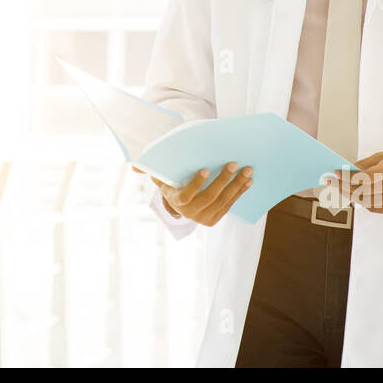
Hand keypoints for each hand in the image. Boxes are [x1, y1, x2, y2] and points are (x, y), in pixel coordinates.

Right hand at [132, 162, 252, 226]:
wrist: (180, 203)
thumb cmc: (172, 183)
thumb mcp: (160, 177)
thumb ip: (150, 170)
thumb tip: (134, 167)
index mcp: (176, 201)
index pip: (187, 195)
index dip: (197, 183)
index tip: (207, 169)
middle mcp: (190, 213)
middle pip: (210, 197)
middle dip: (224, 180)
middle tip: (234, 164)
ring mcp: (204, 218)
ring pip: (223, 201)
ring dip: (236, 185)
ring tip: (247, 170)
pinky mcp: (215, 219)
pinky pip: (229, 205)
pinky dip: (240, 192)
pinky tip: (248, 181)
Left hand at [326, 149, 382, 213]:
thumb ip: (365, 164)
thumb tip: (345, 171)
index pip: (366, 177)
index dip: (348, 177)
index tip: (335, 174)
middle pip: (364, 191)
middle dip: (344, 186)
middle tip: (331, 182)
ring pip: (367, 202)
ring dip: (350, 195)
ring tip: (339, 188)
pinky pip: (374, 208)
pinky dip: (361, 202)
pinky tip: (352, 195)